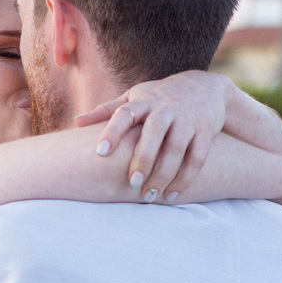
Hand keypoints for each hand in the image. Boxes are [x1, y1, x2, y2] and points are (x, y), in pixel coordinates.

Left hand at [76, 71, 227, 202]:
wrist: (205, 88)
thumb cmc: (159, 97)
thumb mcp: (134, 97)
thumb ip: (107, 111)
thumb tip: (76, 123)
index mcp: (144, 101)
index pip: (125, 113)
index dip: (112, 131)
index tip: (100, 152)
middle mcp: (166, 108)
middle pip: (155, 132)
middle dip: (144, 157)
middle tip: (132, 182)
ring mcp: (187, 119)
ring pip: (177, 147)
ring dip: (164, 173)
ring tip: (150, 195)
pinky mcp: (205, 131)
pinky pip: (198, 157)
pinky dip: (186, 177)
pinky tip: (172, 195)